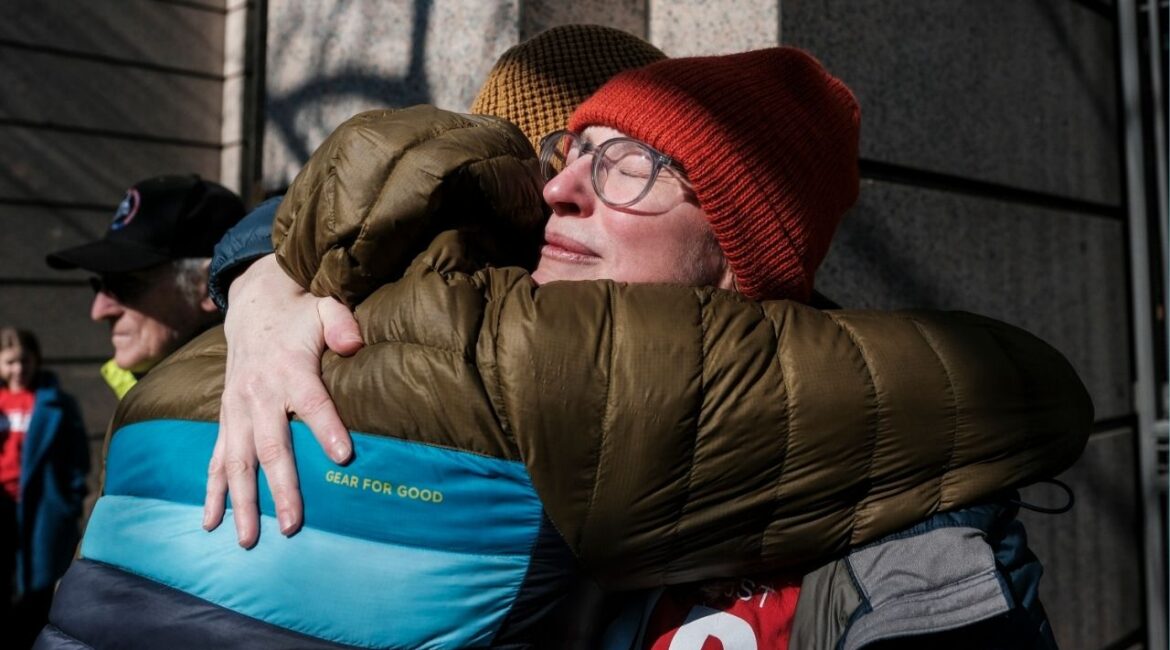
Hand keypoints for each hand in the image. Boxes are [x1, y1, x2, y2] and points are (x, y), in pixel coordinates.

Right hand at [203, 254, 363, 546]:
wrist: (253, 304)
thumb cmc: (299, 312)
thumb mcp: (325, 306)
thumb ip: (341, 323)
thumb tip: (354, 344)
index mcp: (289, 369)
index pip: (312, 402)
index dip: (327, 428)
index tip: (344, 457)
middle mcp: (258, 393)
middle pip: (270, 446)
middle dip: (281, 487)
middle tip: (293, 525)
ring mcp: (237, 409)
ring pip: (236, 462)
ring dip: (241, 503)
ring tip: (248, 540)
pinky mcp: (226, 418)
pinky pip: (215, 459)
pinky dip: (212, 492)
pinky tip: (212, 523)